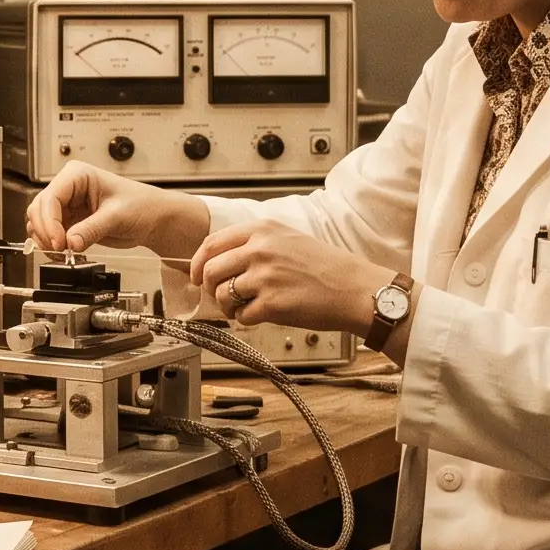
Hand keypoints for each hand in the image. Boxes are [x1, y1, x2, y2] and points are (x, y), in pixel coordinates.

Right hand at [27, 162, 210, 256]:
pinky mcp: (70, 221)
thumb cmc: (141, 206)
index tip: (59, 242)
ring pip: (40, 222)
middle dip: (46, 232)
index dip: (50, 221)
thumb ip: (92, 229)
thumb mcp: (117, 216)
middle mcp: (68, 188)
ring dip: (46, 239)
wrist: (152, 219)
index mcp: (78, 175)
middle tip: (61, 250)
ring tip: (64, 253)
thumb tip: (70, 242)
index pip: (51, 197)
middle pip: (39, 209)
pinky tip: (64, 252)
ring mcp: (67, 205)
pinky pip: (49, 233)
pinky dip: (52, 244)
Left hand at [187, 219, 394, 335]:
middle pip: (210, 271)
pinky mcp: (272, 304)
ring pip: (222, 295)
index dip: (197, 263)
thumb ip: (255, 243)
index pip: (211, 244)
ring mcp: (265, 277)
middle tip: (221, 296)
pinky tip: (262, 315)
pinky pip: (241, 316)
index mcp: (262, 230)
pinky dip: (246, 320)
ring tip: (243, 308)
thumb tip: (221, 260)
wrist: (353, 288)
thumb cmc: (325, 267)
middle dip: (209, 288)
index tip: (195, 276)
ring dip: (227, 306)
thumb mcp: (288, 238)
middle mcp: (260, 249)